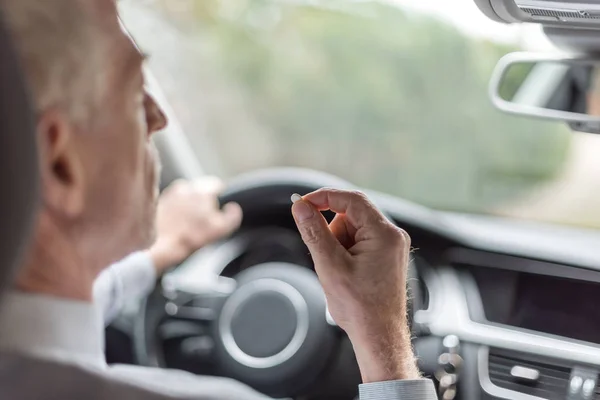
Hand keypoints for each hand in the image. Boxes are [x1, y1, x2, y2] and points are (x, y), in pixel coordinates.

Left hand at [149, 177, 242, 272]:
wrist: (161, 244)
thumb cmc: (192, 236)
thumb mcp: (221, 229)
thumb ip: (232, 216)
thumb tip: (233, 207)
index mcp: (202, 190)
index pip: (217, 185)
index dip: (220, 196)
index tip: (218, 207)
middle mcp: (185, 187)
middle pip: (201, 190)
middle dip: (204, 201)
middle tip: (204, 218)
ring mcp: (170, 193)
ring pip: (187, 195)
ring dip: (190, 204)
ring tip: (190, 222)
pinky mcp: (159, 201)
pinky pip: (174, 202)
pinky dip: (178, 209)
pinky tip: (178, 223)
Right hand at [291, 188, 418, 382]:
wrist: (378, 336)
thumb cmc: (360, 307)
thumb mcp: (330, 265)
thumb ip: (314, 232)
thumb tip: (300, 207)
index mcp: (384, 234)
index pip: (351, 200)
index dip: (323, 197)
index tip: (302, 204)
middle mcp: (392, 236)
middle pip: (351, 214)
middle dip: (331, 230)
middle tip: (323, 254)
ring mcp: (390, 246)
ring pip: (353, 228)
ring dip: (338, 243)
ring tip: (338, 271)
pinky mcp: (385, 256)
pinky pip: (359, 241)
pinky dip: (345, 251)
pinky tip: (345, 273)